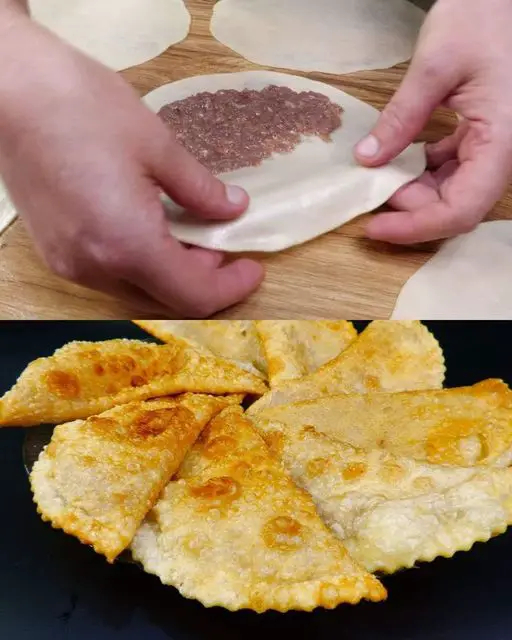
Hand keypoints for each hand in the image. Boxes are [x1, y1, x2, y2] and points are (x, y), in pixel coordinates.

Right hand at [0, 13, 262, 316]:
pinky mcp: (56, 251)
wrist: (7, 88)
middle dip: (202, 281)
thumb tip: (233, 210)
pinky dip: (141, 264)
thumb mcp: (158, 146)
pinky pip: (110, 274)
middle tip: (223, 247)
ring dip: (171, 273)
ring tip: (190, 235)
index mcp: (127, 245)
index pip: (193, 295)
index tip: (254, 269)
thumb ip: (202, 190)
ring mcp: (70, 264)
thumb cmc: (82, 107)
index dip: (231, 288)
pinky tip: (150, 230)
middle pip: (165, 301)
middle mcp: (96, 268)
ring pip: (137, 290)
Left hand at [354, 0, 511, 243]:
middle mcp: (503, 153)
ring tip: (378, 181)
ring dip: (414, 195)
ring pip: (453, 193)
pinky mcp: (481, 139)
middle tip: (369, 198)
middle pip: (456, 207)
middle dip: (410, 211)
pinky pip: (452, 171)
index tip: (375, 226)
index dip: (417, 227)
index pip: (462, 209)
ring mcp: (493, 147)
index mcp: (502, 140)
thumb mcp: (433, 66)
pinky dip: (422, 175)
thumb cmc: (480, 17)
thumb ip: (400, 118)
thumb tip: (365, 160)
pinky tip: (396, 164)